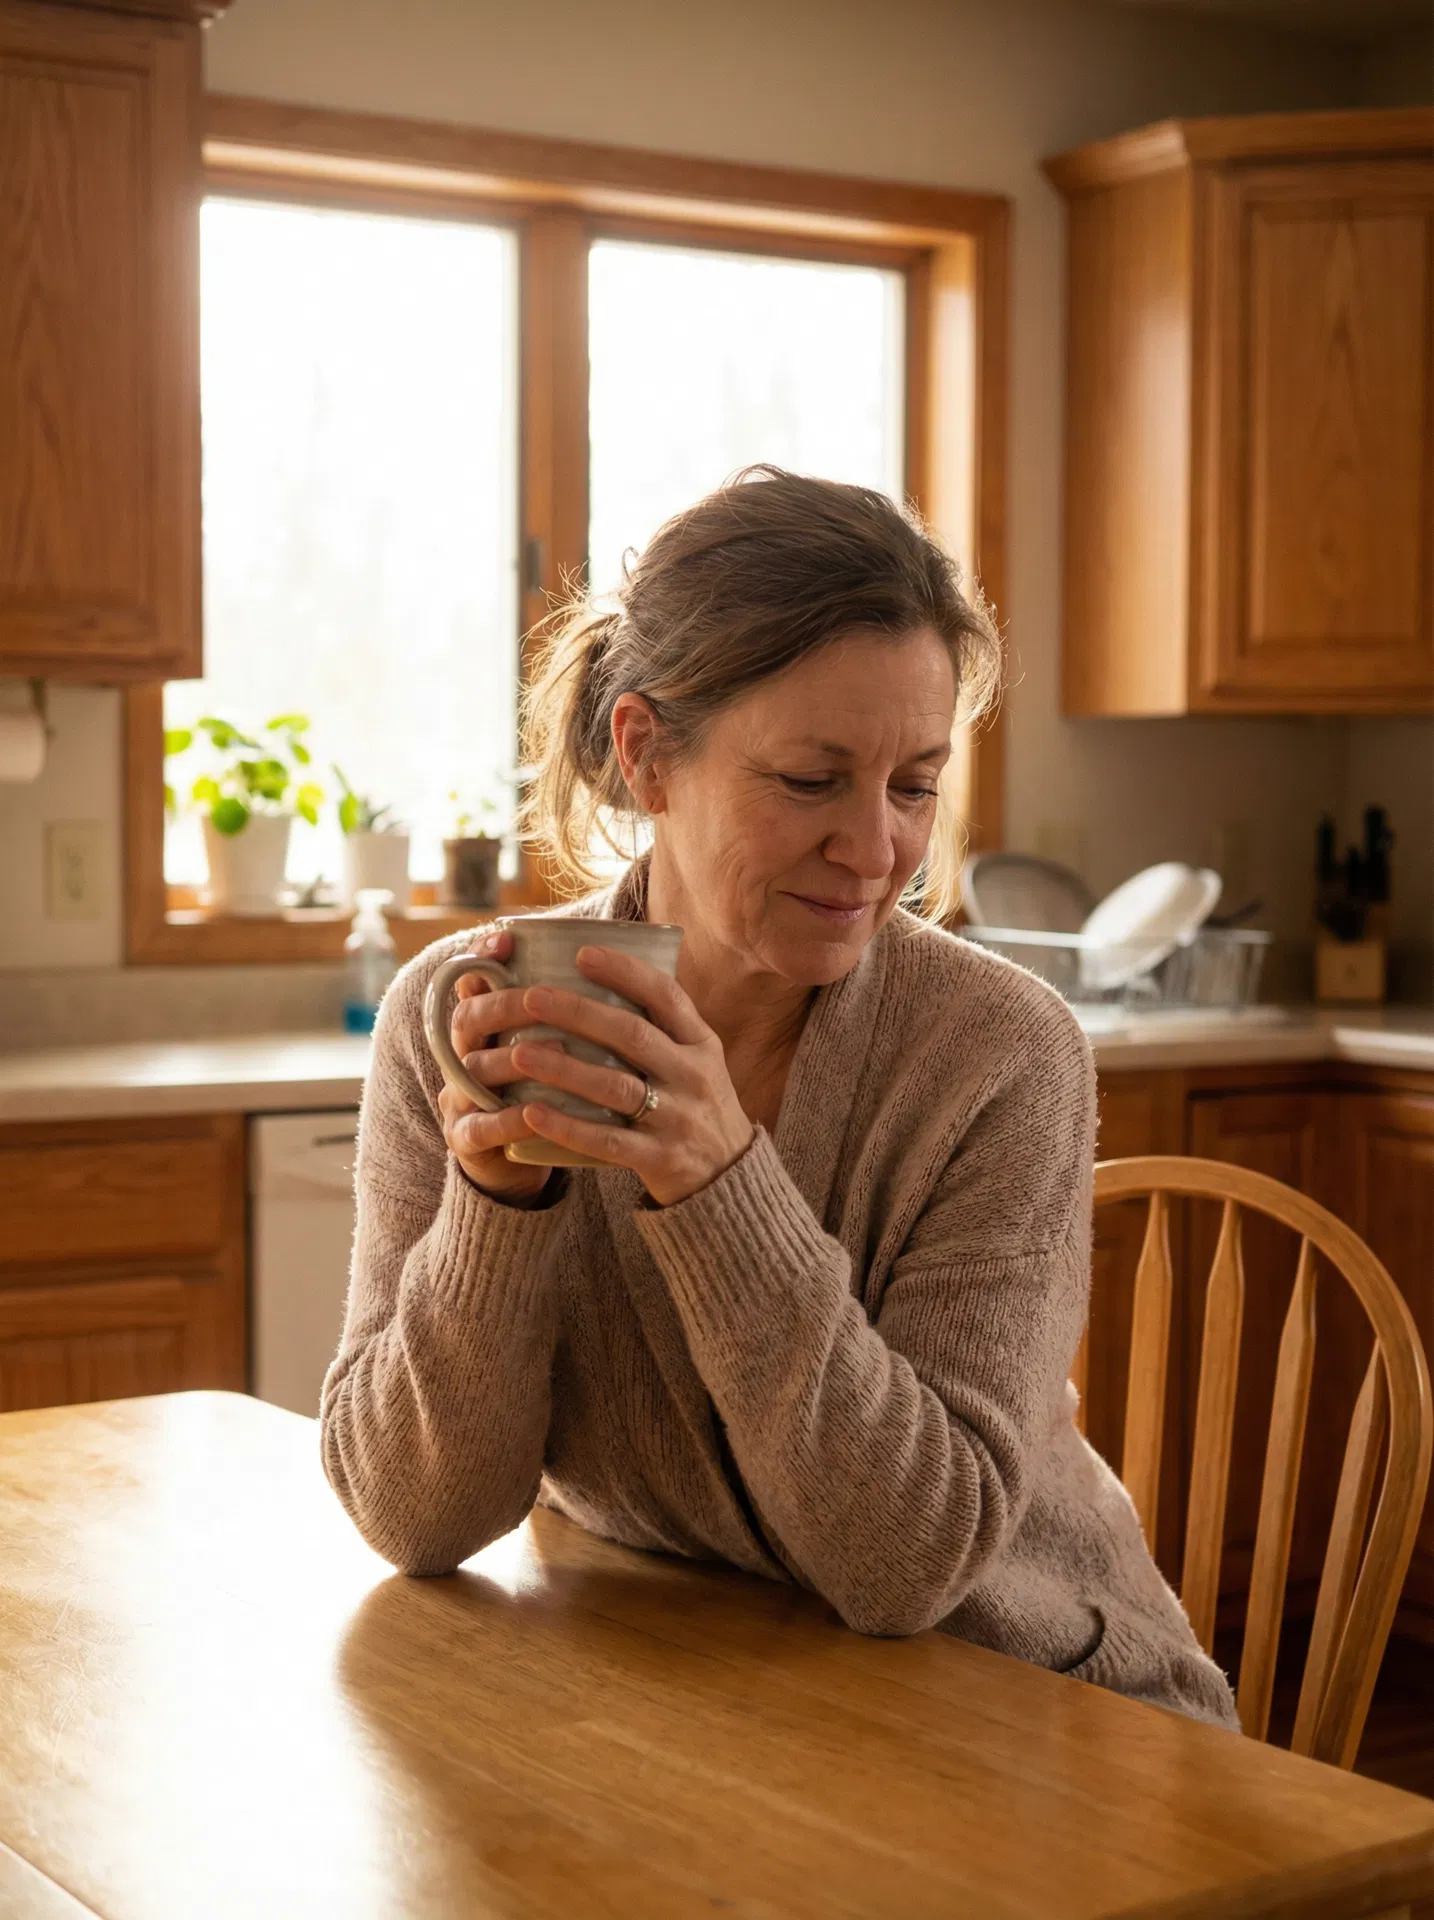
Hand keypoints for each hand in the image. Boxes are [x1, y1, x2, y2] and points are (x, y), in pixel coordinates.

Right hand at [437, 926, 551, 1205]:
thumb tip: (613, 958)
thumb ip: (568, 1011)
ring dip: (512, 1060)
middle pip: (467, 1020)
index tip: (507, 940)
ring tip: (557, 1050)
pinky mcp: (466, 1141)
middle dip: (501, 1005)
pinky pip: (481, 1128)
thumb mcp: (552, 1049)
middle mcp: (465, 1056)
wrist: (519, 1160)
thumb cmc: (545, 1093)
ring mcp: (460, 1099)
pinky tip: (533, 1113)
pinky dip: (507, 1119)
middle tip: (539, 999)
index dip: (482, 958)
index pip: (471, 982)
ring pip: (474, 1071)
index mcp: (485, 1028)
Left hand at [504, 943, 754, 1206]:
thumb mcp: (699, 1060)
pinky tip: (532, 1112)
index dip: (624, 971)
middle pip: (632, 1035)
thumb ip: (663, 1027)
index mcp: (701, 1043)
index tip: (582, 953)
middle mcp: (693, 1075)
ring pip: (615, 1087)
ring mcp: (678, 1118)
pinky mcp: (660, 1158)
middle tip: (532, 997)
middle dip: (578, 1013)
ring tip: (519, 1052)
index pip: (666, 995)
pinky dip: (568, 1126)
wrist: (730, 1176)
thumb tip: (606, 976)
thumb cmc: (697, 1106)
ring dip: (564, 1068)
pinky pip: (608, 1140)